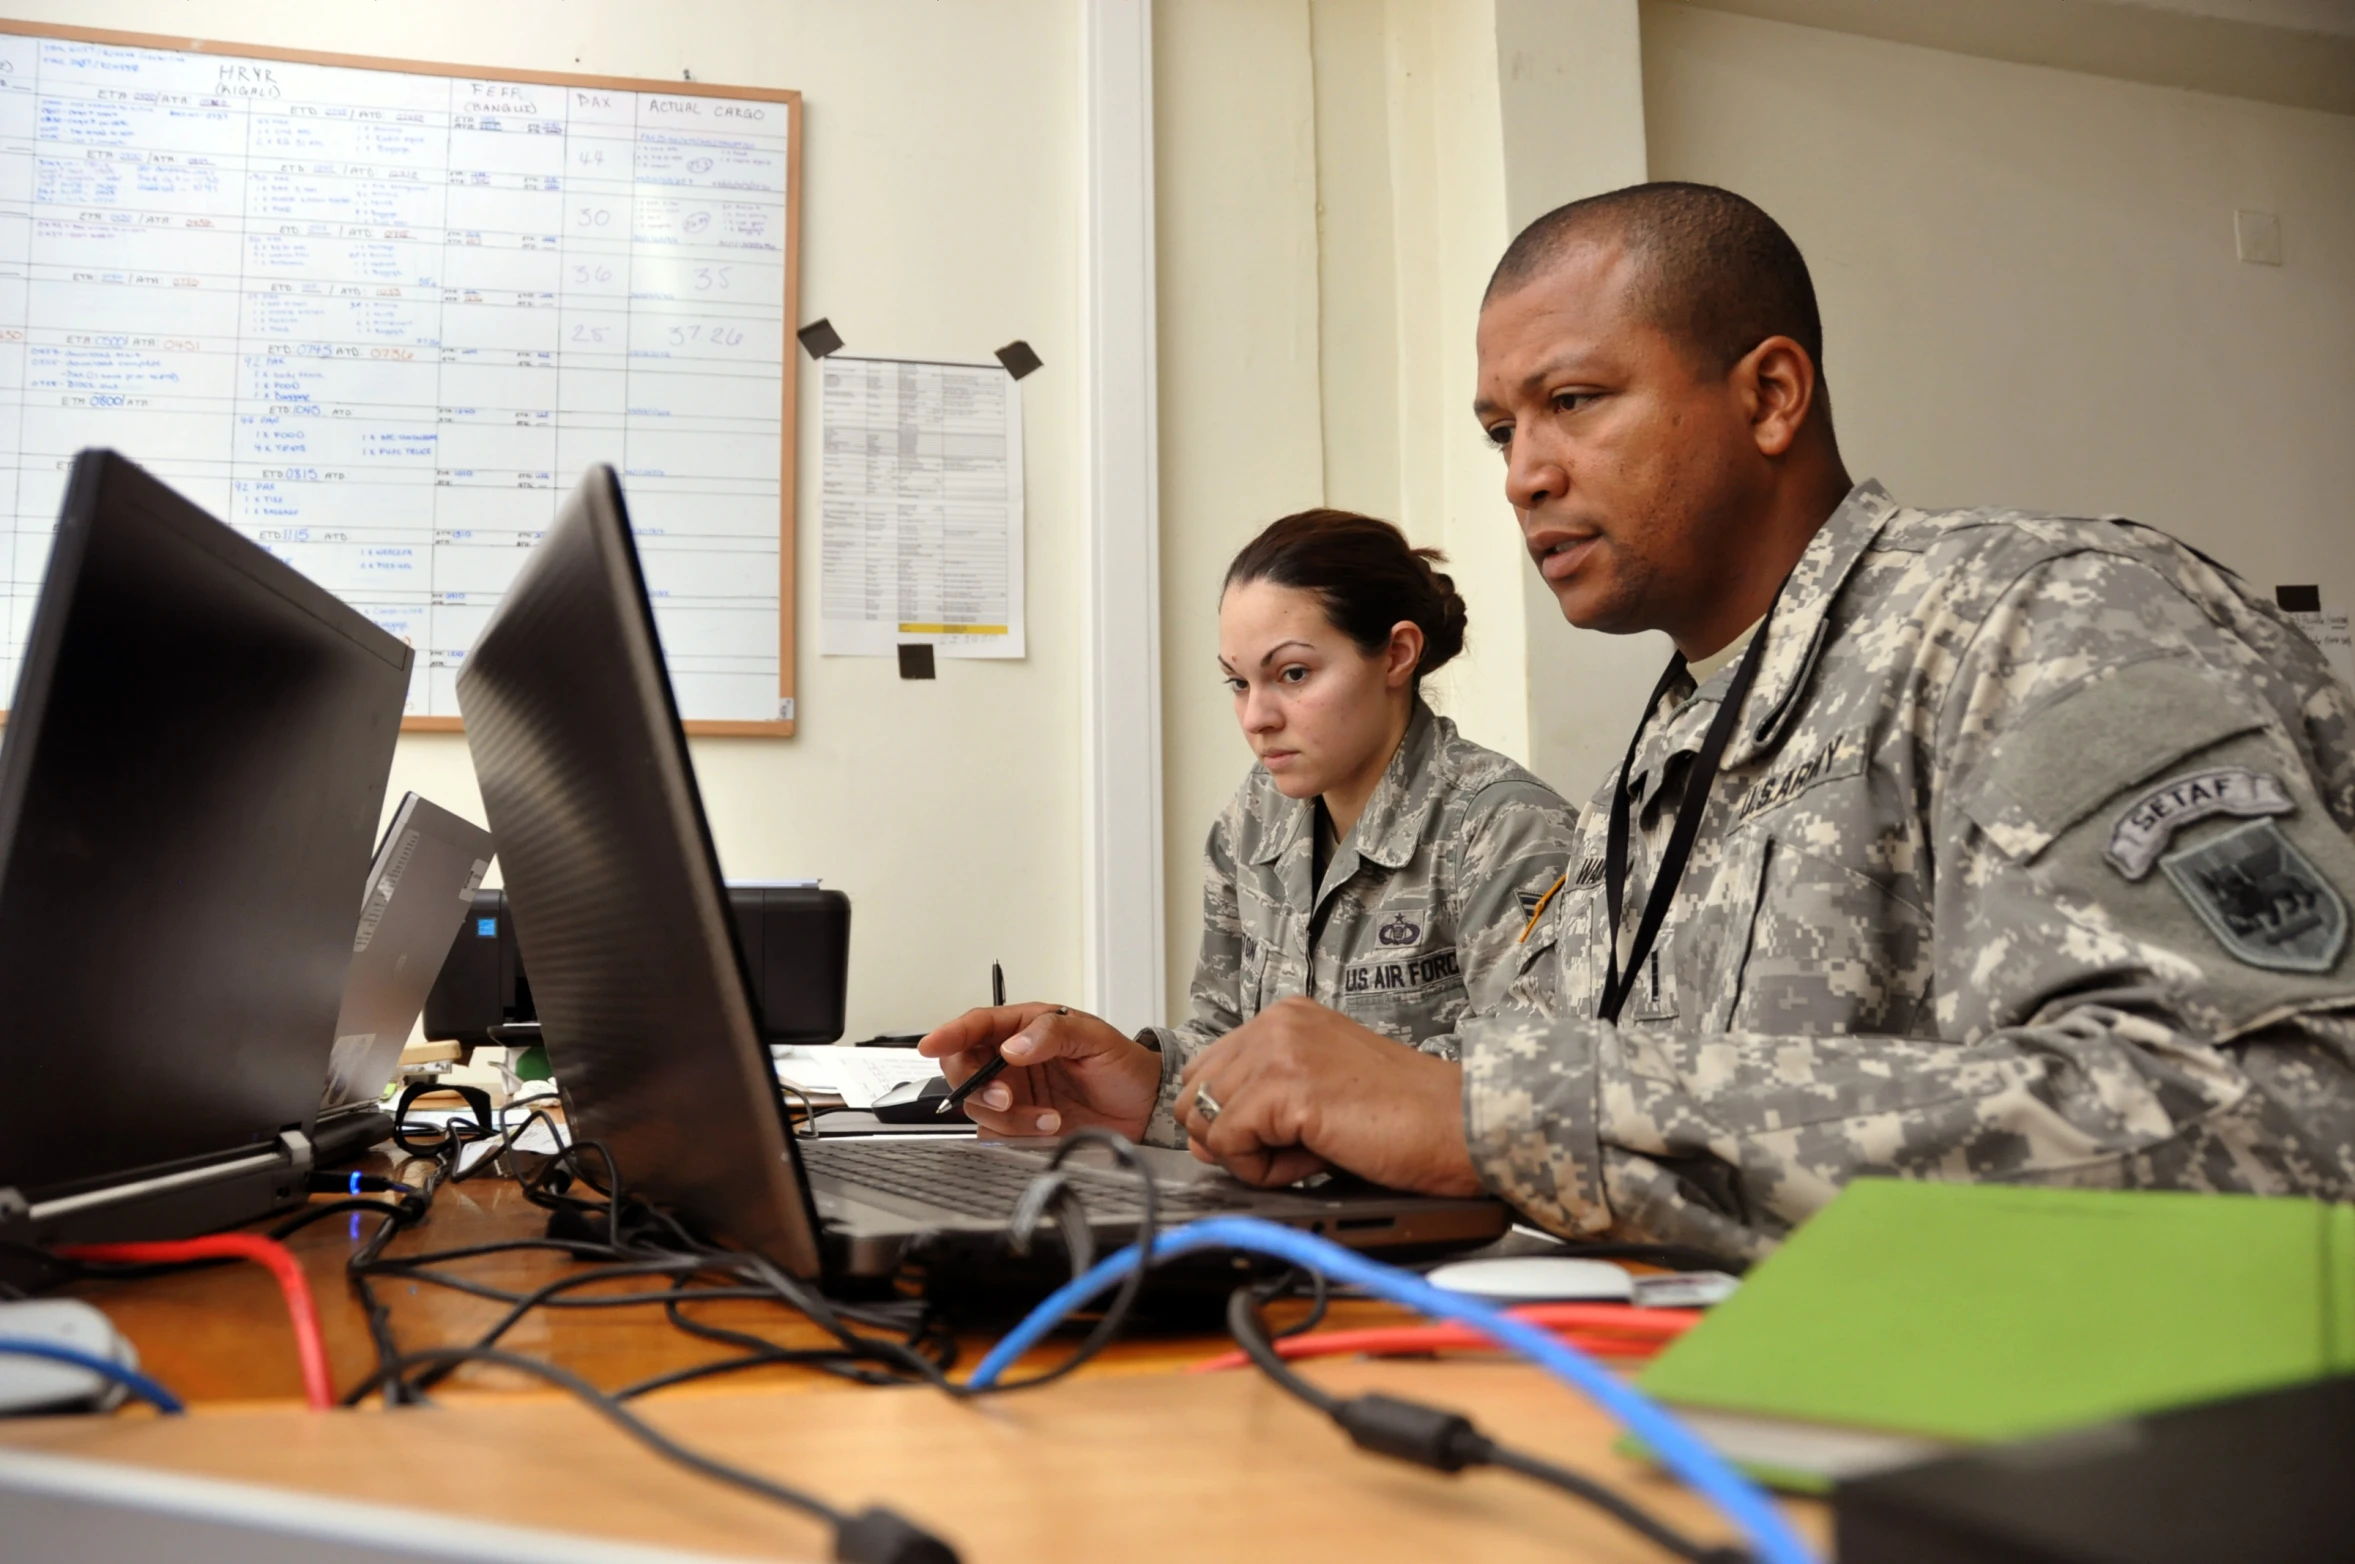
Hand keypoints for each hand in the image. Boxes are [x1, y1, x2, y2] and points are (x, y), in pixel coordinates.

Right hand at [917, 1002, 1161, 1140]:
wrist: (1142, 1106)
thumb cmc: (1121, 1063)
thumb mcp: (1094, 1037)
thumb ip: (1052, 1034)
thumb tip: (1012, 1047)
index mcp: (1023, 1028)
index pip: (975, 1026)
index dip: (949, 1034)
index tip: (930, 1045)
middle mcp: (1010, 1059)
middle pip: (963, 1068)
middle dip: (977, 1086)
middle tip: (1008, 1098)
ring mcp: (1013, 1093)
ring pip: (979, 1106)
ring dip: (1009, 1117)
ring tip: (1050, 1118)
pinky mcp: (1019, 1125)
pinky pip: (995, 1133)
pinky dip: (1016, 1135)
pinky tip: (1049, 1128)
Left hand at [1176, 997, 1482, 1194]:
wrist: (1460, 1127)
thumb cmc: (1405, 1119)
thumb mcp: (1319, 1096)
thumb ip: (1259, 1107)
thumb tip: (1202, 1141)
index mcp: (1286, 1018)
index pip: (1207, 1071)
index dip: (1231, 1118)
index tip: (1281, 1136)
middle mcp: (1276, 1023)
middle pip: (1194, 1094)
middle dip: (1232, 1136)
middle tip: (1294, 1149)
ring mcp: (1278, 1050)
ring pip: (1206, 1121)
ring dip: (1248, 1155)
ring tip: (1307, 1154)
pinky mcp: (1285, 1087)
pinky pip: (1229, 1145)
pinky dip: (1261, 1170)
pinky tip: (1311, 1160)